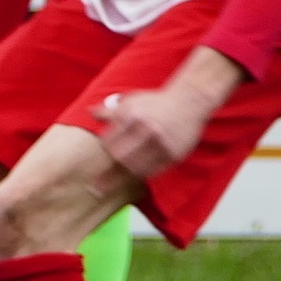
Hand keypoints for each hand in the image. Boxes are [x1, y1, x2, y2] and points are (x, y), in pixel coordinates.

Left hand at [94, 72, 227, 181]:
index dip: (106, 150)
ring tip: (116, 180)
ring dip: (125, 174)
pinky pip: (152, 171)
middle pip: (120, 158)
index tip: (106, 153)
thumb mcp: (132, 101)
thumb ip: (110, 110)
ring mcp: (160, 143)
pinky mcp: (172, 154)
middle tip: (101, 179)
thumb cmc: (157, 102)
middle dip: (111, 168)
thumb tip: (90, 111)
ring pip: (135, 168)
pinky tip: (136, 173)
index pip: (109, 142)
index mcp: (132, 115)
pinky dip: (142, 174)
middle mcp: (146, 129)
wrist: (190, 101)